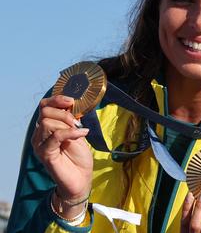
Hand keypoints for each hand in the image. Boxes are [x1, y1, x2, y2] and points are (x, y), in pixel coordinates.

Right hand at [31, 95, 92, 216]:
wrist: (81, 178)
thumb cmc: (79, 157)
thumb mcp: (77, 133)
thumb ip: (72, 120)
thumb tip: (73, 105)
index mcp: (46, 128)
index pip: (44, 106)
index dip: (56, 100)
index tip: (71, 101)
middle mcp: (39, 135)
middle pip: (45, 112)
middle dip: (64, 113)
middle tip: (77, 122)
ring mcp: (40, 145)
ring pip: (47, 122)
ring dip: (66, 123)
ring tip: (79, 131)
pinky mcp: (45, 154)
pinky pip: (55, 136)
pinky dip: (71, 132)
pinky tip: (82, 134)